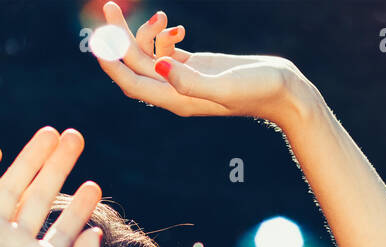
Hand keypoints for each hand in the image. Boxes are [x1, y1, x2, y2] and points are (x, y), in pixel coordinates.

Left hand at [92, 4, 313, 128]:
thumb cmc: (259, 90)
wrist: (285, 93)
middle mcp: (174, 91)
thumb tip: (159, 66)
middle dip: (119, 38)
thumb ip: (190, 80)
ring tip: (162, 14)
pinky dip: (165, 36)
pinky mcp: (195, 67)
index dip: (112, 63)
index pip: (132, 83)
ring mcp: (183, 79)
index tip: (99, 40)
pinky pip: (166, 52)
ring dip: (146, 33)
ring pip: (149, 56)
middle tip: (109, 6)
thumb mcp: (225, 86)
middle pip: (134, 66)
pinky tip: (177, 26)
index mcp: (176, 99)